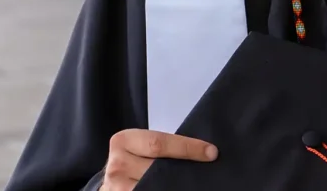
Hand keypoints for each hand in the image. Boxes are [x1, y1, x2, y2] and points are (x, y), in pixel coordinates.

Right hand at [99, 129, 217, 190]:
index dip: (188, 148)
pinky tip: (180, 188)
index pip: (159, 143)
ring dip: (177, 184)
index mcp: (124, 141)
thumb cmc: (135, 160)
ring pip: (155, 186)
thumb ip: (167, 147)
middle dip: (184, 170)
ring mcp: (117, 187)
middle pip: (158, 168)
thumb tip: (206, 152)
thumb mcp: (145, 147)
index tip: (211, 152)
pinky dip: (167, 190)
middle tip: (207, 169)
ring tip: (193, 182)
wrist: (115, 180)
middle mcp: (117, 165)